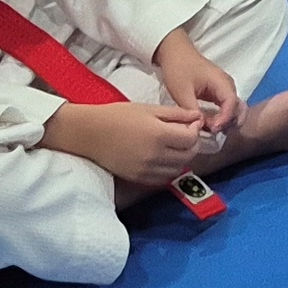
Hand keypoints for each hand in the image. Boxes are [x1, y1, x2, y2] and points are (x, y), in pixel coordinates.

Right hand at [43, 97, 212, 182]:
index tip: (191, 123)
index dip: (195, 130)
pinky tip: (163, 157)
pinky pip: (163, 178)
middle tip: (185, 134)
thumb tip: (197, 117)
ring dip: (182, 158)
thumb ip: (176, 114)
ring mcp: (146, 169)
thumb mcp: (149, 109)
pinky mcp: (138, 178)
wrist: (90, 133)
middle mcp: (155, 155)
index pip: (191, 138)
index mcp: (159, 135)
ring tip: (174, 145)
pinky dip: (169, 169)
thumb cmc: (118, 116)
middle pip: (188, 155)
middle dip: (192, 144)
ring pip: (178, 169)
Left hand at [152, 32, 242, 133]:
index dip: (224, 119)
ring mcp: (223, 87)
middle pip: (236, 107)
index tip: (212, 130)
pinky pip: (224, 105)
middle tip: (211, 132)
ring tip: (208, 129)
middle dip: (226, 122)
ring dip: (223, 120)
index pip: (231, 104)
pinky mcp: (217, 90)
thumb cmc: (178, 68)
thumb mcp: (182, 91)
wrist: (173, 52)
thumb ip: (192, 109)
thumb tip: (200, 127)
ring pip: (231, 107)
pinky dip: (219, 115)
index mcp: (221, 81)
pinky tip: (208, 123)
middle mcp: (227, 84)